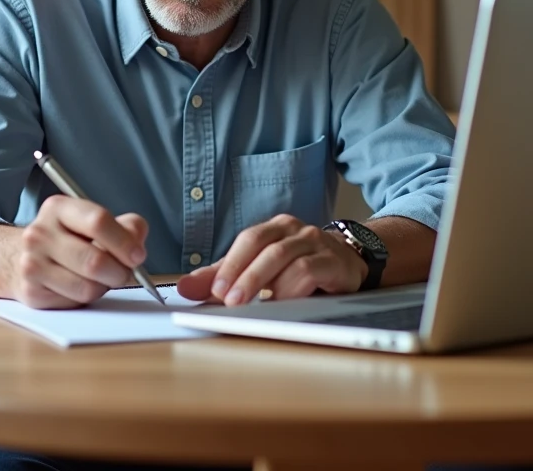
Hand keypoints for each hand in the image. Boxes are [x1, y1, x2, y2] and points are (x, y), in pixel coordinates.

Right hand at [13, 195, 147, 308]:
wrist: (20, 257)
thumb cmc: (68, 238)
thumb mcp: (95, 220)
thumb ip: (125, 226)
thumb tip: (137, 243)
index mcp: (58, 208)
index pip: (98, 221)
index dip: (124, 242)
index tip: (137, 255)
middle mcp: (39, 233)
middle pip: (94, 261)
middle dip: (119, 272)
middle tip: (125, 273)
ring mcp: (31, 264)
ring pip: (87, 287)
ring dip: (103, 287)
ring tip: (99, 278)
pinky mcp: (31, 292)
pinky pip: (75, 302)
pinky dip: (86, 298)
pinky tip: (79, 285)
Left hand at [177, 214, 367, 305]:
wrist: (348, 264)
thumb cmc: (298, 267)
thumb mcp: (258, 270)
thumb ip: (222, 277)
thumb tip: (184, 288)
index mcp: (274, 228)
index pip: (247, 239)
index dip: (229, 264)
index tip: (213, 290)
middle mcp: (295, 230)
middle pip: (264, 246)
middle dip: (243, 273)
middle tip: (227, 300)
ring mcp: (316, 243)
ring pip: (286, 257)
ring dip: (264, 282)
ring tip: (249, 304)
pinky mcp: (334, 262)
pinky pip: (310, 269)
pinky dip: (292, 287)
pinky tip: (282, 302)